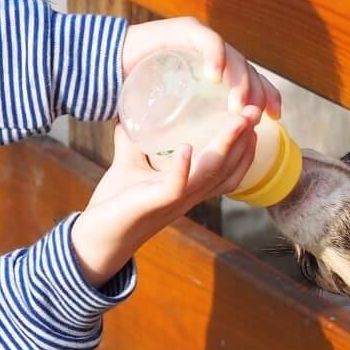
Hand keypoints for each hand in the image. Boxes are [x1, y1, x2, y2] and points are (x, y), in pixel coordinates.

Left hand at [69, 118, 258, 285]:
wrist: (95, 237)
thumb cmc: (115, 205)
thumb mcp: (129, 167)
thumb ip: (131, 143)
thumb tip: (125, 116)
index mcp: (188, 189)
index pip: (228, 172)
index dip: (244, 150)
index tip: (250, 122)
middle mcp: (188, 196)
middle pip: (227, 169)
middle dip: (244, 140)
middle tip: (254, 112)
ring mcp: (174, 201)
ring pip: (210, 173)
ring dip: (226, 146)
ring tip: (237, 121)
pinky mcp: (154, 203)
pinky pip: (176, 187)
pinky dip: (183, 168)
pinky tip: (187, 148)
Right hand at [120, 17, 280, 119]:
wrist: (105, 64)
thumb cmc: (136, 92)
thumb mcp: (170, 114)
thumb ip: (185, 126)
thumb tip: (201, 155)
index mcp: (216, 69)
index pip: (251, 79)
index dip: (268, 95)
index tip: (276, 118)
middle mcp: (214, 51)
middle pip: (248, 69)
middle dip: (257, 93)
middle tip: (255, 118)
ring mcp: (202, 38)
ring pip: (234, 57)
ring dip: (239, 81)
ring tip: (236, 106)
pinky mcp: (186, 29)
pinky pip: (209, 42)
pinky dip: (215, 58)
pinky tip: (215, 77)